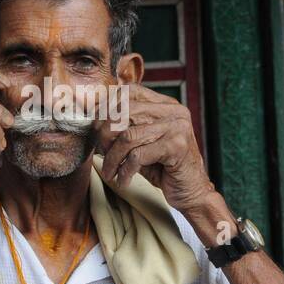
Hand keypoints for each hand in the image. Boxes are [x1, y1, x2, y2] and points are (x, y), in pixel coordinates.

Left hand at [94, 84, 216, 213]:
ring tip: (109, 171)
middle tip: (100, 152)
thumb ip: (124, 128)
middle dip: (105, 135)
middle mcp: (173, 111)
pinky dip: (125, 171)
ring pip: (128, 136)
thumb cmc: (162, 167)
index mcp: (165, 104)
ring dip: (112, 158)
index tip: (94, 127)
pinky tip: (123, 180)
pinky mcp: (177, 147)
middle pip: (124, 112)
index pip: (129, 92)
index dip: (106, 107)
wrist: (191, 192)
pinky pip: (138, 155)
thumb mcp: (141, 143)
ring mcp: (177, 127)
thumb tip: (92, 120)